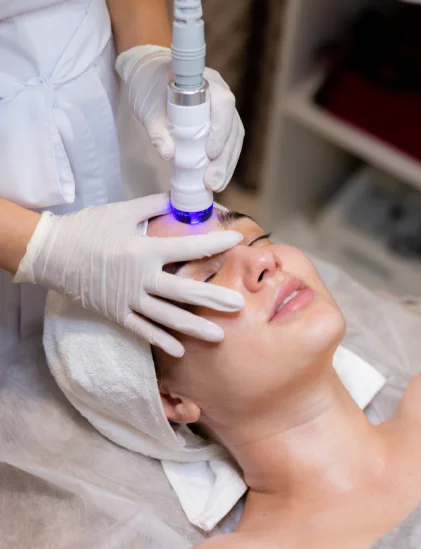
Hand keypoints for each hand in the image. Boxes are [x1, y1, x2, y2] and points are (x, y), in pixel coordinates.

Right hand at [14, 194, 243, 356]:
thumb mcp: (123, 211)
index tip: (236, 241)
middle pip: (184, 291)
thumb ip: (153, 205)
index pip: (188, 248)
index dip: (215, 244)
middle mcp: (141, 278)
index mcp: (144, 250)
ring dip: (195, 326)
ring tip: (219, 335)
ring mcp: (128, 300)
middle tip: (240, 305)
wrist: (51, 253)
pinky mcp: (116, 313)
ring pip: (167, 317)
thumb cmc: (88, 228)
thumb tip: (179, 198)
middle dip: (214, 299)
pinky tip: (180, 349)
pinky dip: (161, 340)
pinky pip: (142, 330)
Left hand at [116, 45, 243, 191]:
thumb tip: (168, 154)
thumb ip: (156, 130)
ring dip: (227, 164)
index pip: (223, 104)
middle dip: (225, 158)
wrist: (149, 75)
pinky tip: (217, 178)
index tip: (210, 153)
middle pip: (233, 127)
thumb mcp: (148, 109)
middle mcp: (221, 93)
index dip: (220, 129)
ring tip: (216, 185)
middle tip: (212, 182)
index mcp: (206, 82)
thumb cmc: (149, 87)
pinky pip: (228, 142)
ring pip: (234, 138)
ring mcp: (223, 109)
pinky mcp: (220, 122)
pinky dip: (224, 161)